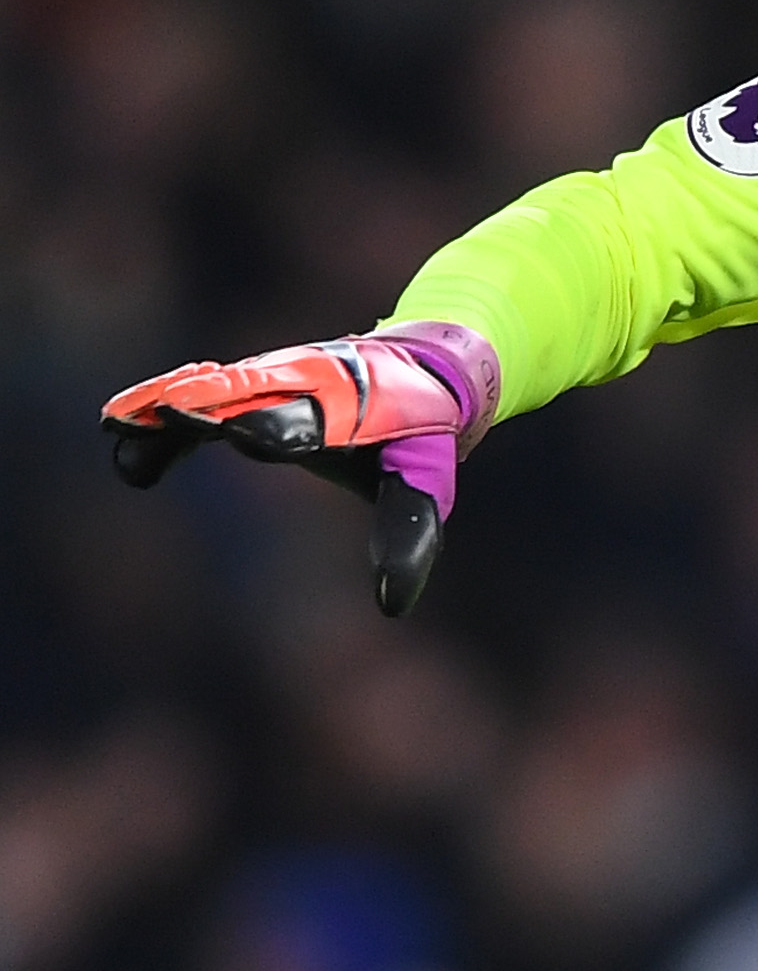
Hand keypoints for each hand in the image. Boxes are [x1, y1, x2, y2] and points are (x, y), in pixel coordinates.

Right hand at [99, 323, 498, 614]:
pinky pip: (201, 394)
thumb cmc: (421, 434)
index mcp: (354, 407)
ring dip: (170, 403)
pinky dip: (164, 411)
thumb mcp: (425, 480)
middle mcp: (309, 381)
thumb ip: (409, 533)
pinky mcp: (252, 381)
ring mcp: (276, 374)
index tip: (242, 435)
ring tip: (119, 424)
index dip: (276, 425)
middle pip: (251, 390)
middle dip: (212, 402)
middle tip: (166, 412)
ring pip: (216, 386)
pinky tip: (119, 432)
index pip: (310, 419)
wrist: (424, 366)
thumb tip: (392, 604)